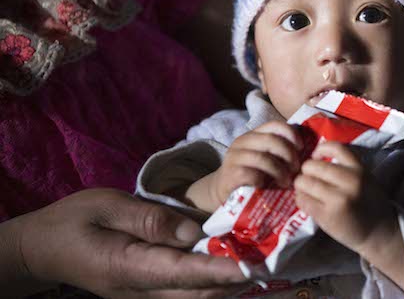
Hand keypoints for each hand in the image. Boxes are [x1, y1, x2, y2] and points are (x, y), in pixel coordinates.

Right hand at [7, 188, 244, 297]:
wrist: (42, 248)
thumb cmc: (73, 221)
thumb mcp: (108, 207)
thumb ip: (150, 220)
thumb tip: (193, 230)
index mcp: (129, 267)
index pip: (183, 273)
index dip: (220, 270)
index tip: (251, 265)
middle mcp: (141, 290)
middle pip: (197, 293)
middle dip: (234, 280)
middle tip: (268, 260)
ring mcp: (144, 296)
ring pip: (194, 298)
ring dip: (226, 284)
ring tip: (257, 263)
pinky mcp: (147, 291)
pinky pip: (184, 293)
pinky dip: (210, 282)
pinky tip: (229, 265)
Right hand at [187, 121, 301, 211]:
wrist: (223, 191)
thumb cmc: (251, 174)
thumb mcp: (264, 157)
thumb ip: (279, 151)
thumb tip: (308, 149)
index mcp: (253, 135)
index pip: (275, 125)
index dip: (292, 134)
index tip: (301, 148)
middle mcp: (242, 142)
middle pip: (272, 141)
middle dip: (289, 155)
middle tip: (296, 169)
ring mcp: (235, 157)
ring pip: (264, 158)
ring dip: (280, 171)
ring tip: (286, 182)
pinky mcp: (231, 174)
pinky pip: (253, 174)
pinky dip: (265, 181)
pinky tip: (268, 187)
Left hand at [293, 142, 395, 253]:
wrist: (379, 233)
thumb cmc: (370, 204)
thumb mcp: (366, 179)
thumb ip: (347, 168)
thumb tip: (317, 158)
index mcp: (360, 170)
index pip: (336, 148)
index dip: (320, 149)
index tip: (316, 156)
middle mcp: (350, 181)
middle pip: (313, 166)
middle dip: (306, 171)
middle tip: (308, 178)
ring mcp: (338, 199)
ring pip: (304, 182)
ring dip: (301, 186)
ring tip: (306, 191)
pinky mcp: (327, 216)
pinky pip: (303, 200)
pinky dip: (301, 199)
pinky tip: (307, 202)